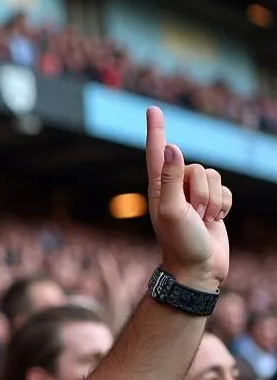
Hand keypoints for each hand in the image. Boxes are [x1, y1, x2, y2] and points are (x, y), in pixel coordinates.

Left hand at [145, 107, 230, 292]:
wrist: (198, 269)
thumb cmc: (180, 243)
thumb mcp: (171, 210)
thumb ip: (171, 178)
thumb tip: (171, 147)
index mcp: (158, 187)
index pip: (157, 152)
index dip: (157, 130)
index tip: (153, 109)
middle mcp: (174, 187)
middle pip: (197, 167)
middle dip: (201, 192)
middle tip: (192, 216)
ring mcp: (193, 195)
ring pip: (214, 177)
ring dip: (213, 201)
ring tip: (201, 221)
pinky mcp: (212, 203)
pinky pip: (227, 191)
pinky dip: (224, 206)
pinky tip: (214, 222)